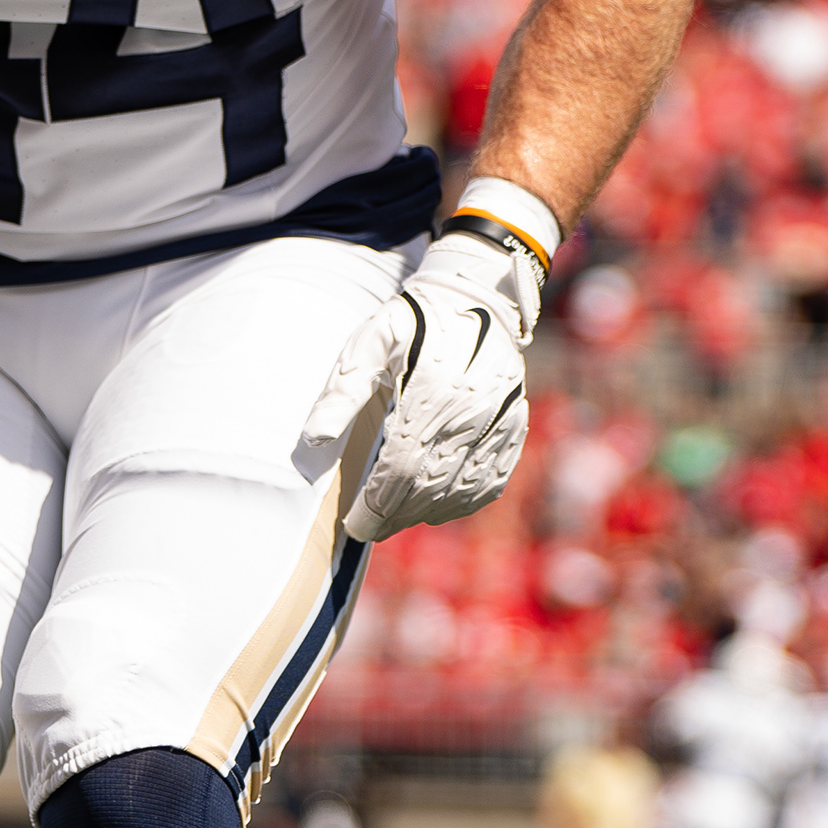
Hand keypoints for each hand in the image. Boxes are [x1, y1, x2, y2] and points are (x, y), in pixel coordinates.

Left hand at [296, 223, 539, 540]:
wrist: (476, 297)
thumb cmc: (412, 322)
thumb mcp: (370, 343)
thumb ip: (342, 392)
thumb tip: (314, 440)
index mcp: (431, 389)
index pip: (401, 466)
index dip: (376, 504)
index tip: (354, 524)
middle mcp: (471, 411)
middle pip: (430, 484)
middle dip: (395, 516)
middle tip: (368, 529)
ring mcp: (498, 421)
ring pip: (461, 488)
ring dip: (425, 513)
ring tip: (395, 520)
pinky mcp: (513, 428)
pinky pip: (491, 480)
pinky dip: (463, 503)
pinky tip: (438, 509)